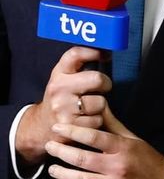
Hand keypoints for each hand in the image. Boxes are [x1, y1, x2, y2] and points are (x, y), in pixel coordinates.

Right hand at [15, 47, 110, 167]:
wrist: (42, 125)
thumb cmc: (61, 98)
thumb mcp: (64, 78)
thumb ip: (79, 66)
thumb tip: (106, 52)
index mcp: (59, 74)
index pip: (75, 55)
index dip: (93, 52)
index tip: (105, 55)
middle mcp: (59, 89)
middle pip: (97, 79)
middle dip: (105, 83)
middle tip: (103, 87)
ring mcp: (63, 108)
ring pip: (100, 102)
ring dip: (101, 106)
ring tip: (91, 106)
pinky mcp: (70, 126)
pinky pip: (97, 120)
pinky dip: (96, 121)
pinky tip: (86, 119)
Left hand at [44, 103, 163, 178]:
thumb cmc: (148, 160)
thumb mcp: (134, 139)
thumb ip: (113, 125)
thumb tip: (99, 105)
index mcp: (124, 148)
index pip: (94, 137)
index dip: (73, 131)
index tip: (57, 127)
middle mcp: (118, 167)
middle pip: (83, 159)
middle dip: (62, 152)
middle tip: (49, 146)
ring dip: (62, 174)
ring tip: (52, 168)